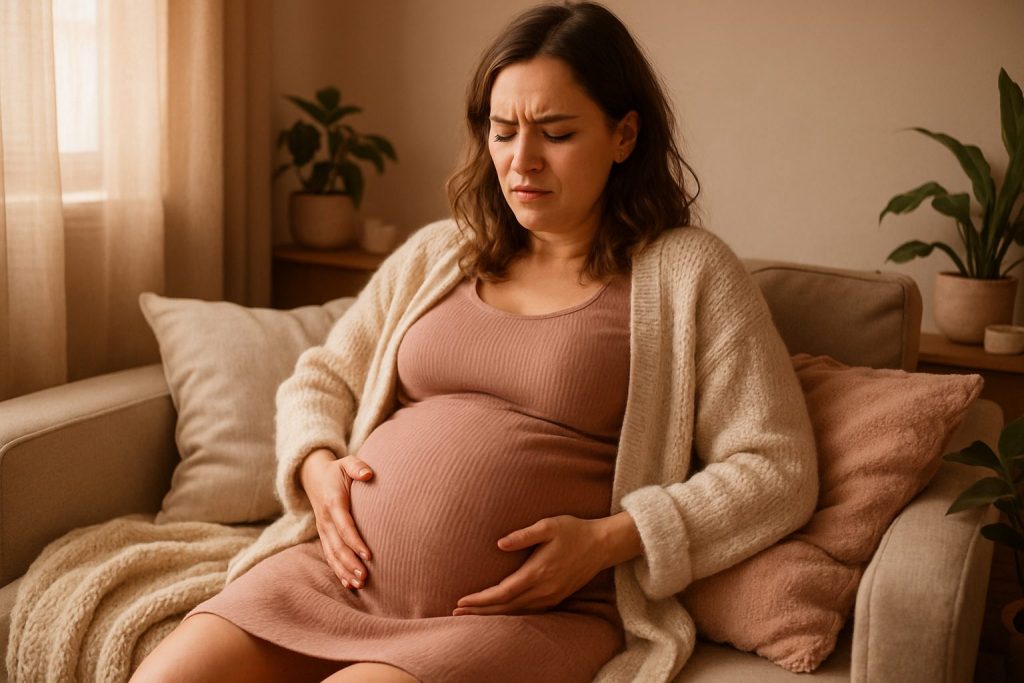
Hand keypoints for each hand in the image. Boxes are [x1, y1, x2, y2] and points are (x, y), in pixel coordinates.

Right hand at [299, 449, 373, 589]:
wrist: (314, 476)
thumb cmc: (337, 471)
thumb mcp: (347, 462)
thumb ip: (357, 467)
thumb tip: (368, 475)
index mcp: (332, 502)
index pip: (344, 526)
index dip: (355, 542)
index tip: (369, 555)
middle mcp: (325, 519)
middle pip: (337, 546)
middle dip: (350, 562)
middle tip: (365, 577)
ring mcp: (322, 529)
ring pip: (332, 554)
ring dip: (344, 570)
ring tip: (359, 584)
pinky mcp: (323, 535)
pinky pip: (329, 555)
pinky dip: (338, 570)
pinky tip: (349, 583)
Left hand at [452, 515, 608, 615]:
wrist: (602, 545)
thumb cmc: (573, 531)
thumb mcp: (548, 525)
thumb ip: (523, 535)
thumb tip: (499, 544)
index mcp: (538, 572)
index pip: (503, 592)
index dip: (481, 599)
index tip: (462, 600)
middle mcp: (544, 589)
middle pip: (506, 607)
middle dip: (480, 611)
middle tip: (456, 612)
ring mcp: (551, 596)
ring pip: (517, 612)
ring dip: (493, 615)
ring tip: (472, 614)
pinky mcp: (556, 597)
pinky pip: (529, 611)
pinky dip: (510, 614)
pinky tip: (500, 613)